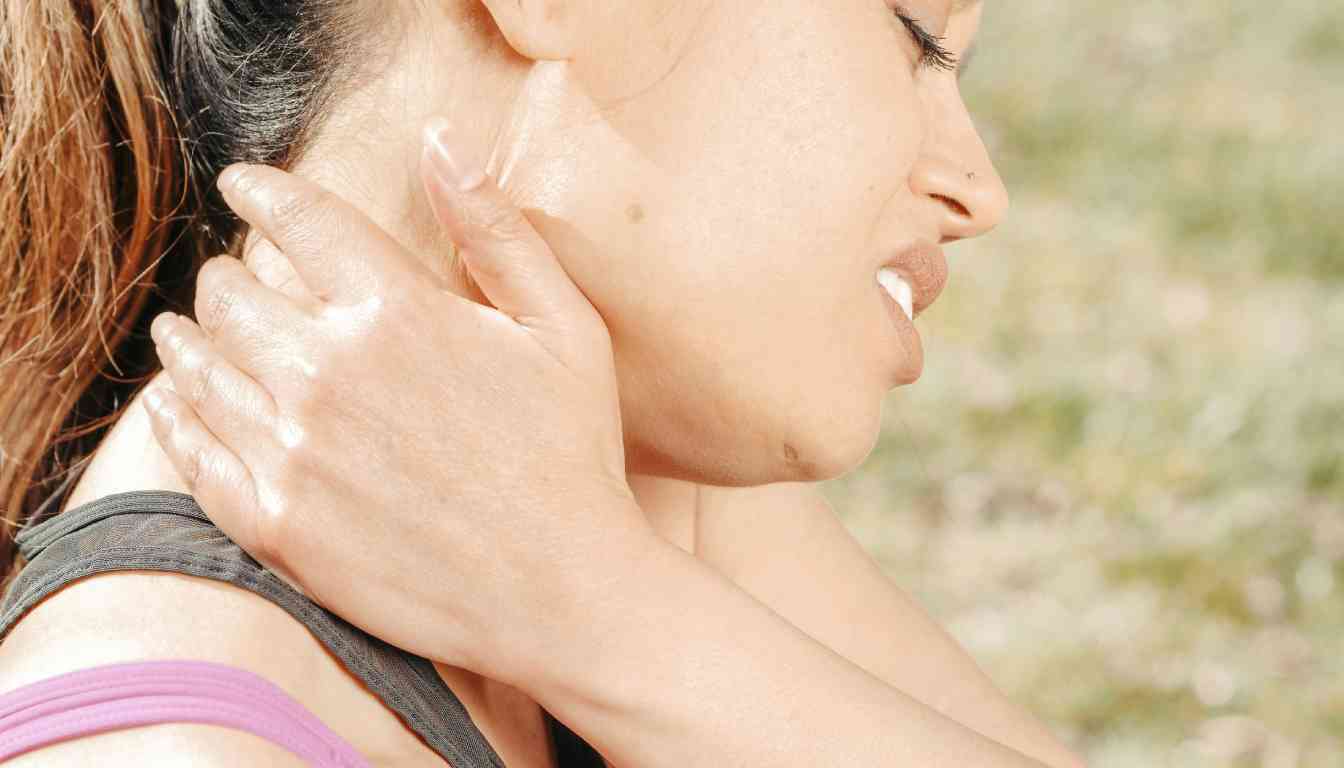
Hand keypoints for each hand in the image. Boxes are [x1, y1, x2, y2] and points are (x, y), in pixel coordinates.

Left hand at [143, 118, 652, 679]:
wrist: (563, 592)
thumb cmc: (573, 454)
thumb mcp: (564, 326)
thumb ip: (496, 230)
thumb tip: (444, 140)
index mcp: (398, 311)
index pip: (297, 220)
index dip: (260, 191)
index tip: (242, 184)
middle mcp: (328, 371)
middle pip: (233, 291)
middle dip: (229, 271)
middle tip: (233, 275)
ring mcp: (293, 451)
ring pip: (200, 366)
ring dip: (187, 336)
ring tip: (184, 329)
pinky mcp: (276, 523)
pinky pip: (193, 453)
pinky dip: (175, 416)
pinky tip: (175, 402)